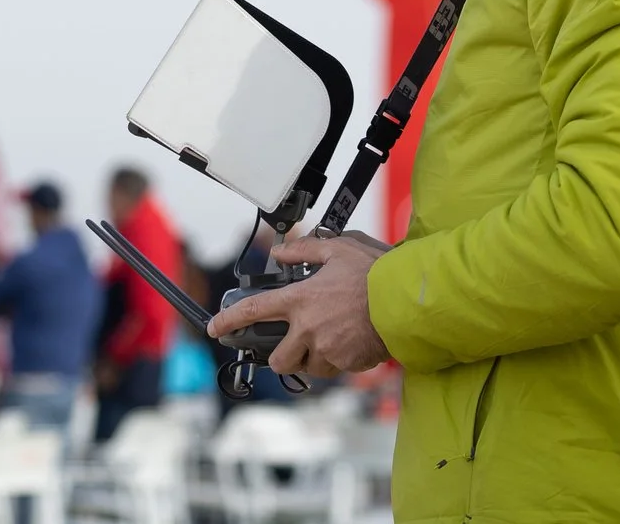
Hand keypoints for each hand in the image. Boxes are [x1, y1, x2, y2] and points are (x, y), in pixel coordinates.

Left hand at [207, 232, 391, 377]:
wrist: (404, 300)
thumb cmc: (373, 274)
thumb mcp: (337, 249)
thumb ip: (304, 250)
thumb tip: (280, 252)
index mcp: (300, 300)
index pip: (253, 311)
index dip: (229, 320)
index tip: (215, 328)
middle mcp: (307, 328)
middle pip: (278, 360)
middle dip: (279, 358)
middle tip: (290, 346)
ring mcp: (326, 349)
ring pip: (307, 367)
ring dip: (311, 359)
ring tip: (327, 341)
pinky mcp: (346, 364)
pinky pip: (333, 369)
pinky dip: (335, 361)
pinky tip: (346, 344)